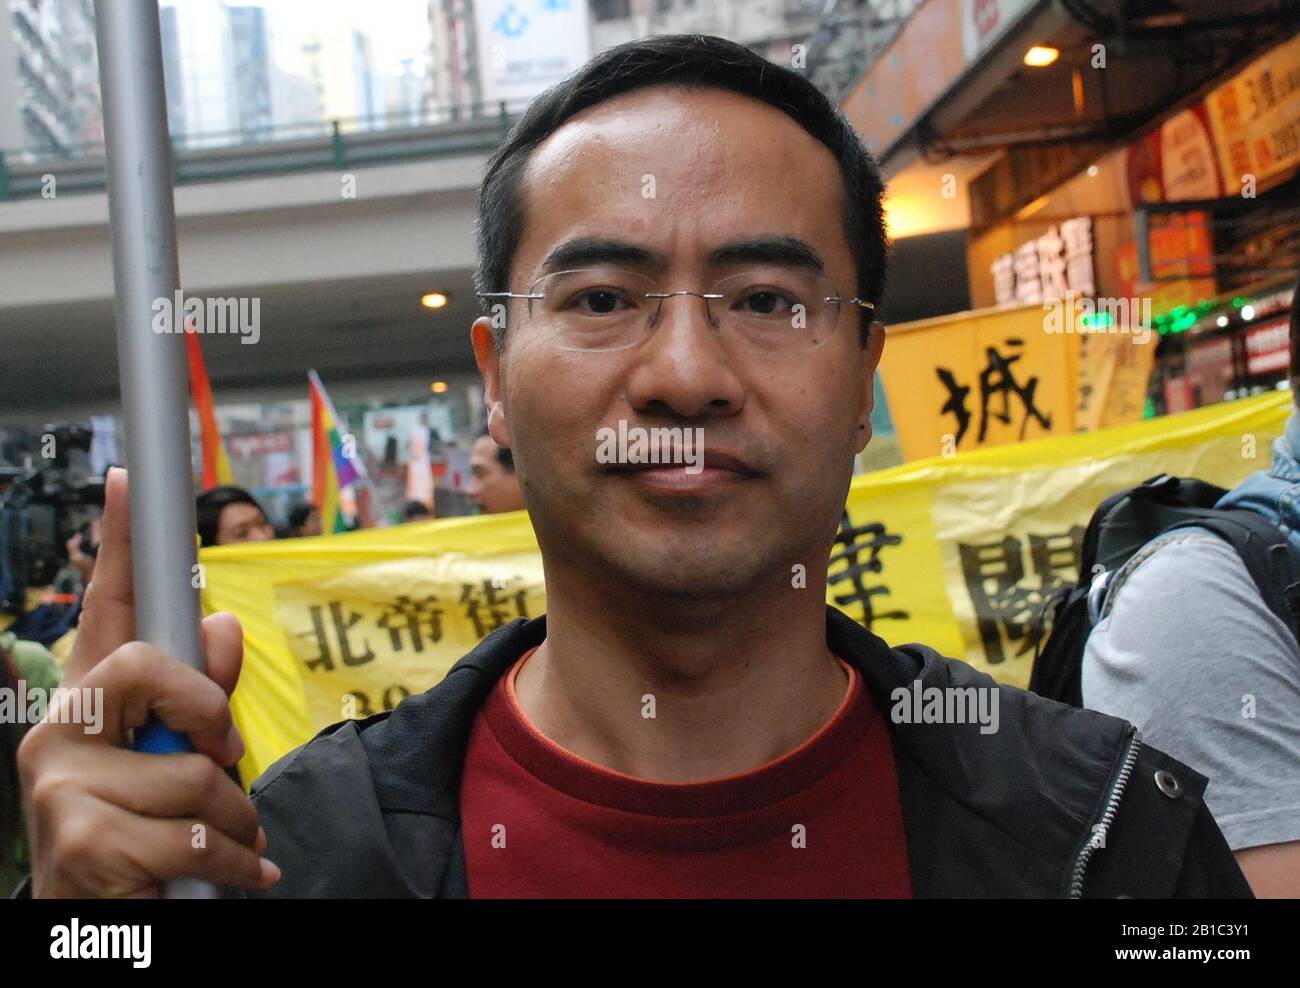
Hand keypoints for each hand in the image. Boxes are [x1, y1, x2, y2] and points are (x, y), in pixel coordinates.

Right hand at [18, 467, 280, 896]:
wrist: (99, 926)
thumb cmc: (147, 840)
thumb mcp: (179, 764)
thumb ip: (204, 699)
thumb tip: (221, 625)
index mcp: (90, 704)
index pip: (106, 609)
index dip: (121, 545)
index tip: (128, 480)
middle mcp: (58, 729)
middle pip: (148, 666)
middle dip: (210, 719)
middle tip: (225, 763)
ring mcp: (59, 781)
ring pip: (193, 768)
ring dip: (234, 817)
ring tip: (220, 841)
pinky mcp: (79, 835)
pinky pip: (199, 831)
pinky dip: (235, 861)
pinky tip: (228, 875)